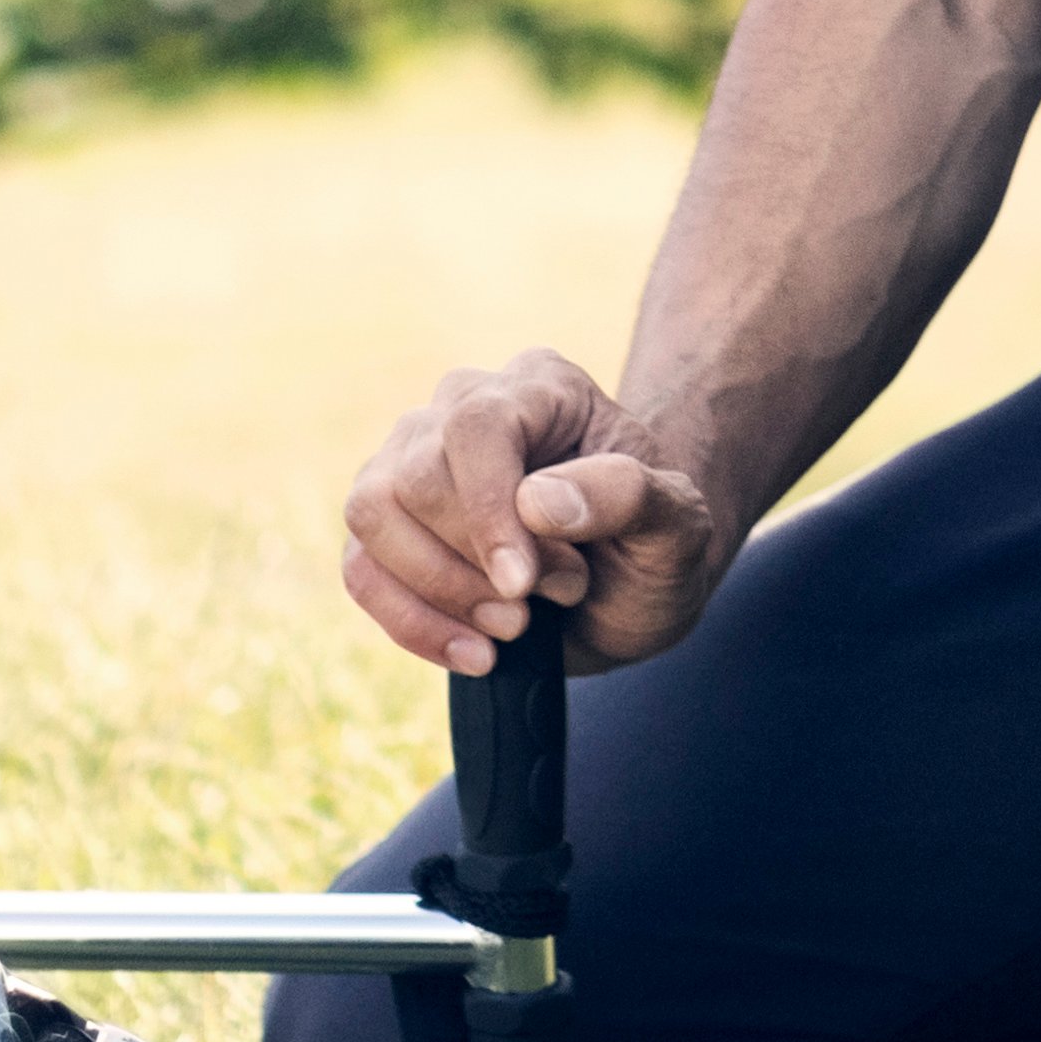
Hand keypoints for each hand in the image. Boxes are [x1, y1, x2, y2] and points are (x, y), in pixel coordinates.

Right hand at [339, 348, 731, 677]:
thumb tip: (536, 501)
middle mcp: (462, 407)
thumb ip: (629, 496)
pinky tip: (475, 654)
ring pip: (371, 514)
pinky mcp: (389, 530)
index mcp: (539, 386)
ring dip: (440, 592)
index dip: (486, 509)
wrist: (634, 585)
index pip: (476, 426)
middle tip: (553, 597)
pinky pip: (361, 570)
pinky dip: (411, 624)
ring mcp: (413, 462)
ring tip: (515, 627)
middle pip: (416, 476)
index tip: (522, 583)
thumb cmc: (657, 543)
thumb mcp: (679, 523)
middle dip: (478, 562)